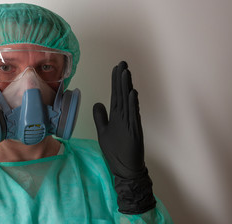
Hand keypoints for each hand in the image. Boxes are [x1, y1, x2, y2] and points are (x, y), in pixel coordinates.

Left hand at [93, 61, 155, 213]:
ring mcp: (130, 123)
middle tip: (122, 63)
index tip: (117, 68)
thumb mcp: (103, 132)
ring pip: (128, 102)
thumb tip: (97, 102)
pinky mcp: (134, 132)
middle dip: (121, 78)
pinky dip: (133, 105)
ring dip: (127, 87)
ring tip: (126, 73)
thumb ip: (100, 117)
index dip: (116, 81)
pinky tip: (132, 93)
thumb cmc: (116, 150)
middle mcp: (123, 116)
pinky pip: (133, 116)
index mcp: (116, 115)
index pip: (115, 94)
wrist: (125, 168)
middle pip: (122, 94)